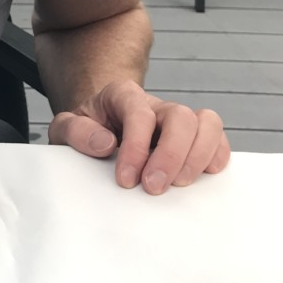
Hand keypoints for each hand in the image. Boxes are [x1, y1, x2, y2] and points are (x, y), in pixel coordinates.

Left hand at [47, 79, 230, 193]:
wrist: (97, 131)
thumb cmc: (85, 131)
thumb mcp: (64, 128)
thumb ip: (76, 131)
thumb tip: (105, 144)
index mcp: (122, 95)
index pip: (139, 113)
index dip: (136, 147)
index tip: (125, 179)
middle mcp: (155, 104)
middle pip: (181, 115)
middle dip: (171, 154)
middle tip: (154, 188)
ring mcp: (177, 121)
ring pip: (207, 122)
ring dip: (198, 156)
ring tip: (180, 185)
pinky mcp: (193, 139)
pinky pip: (218, 138)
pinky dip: (217, 156)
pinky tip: (204, 176)